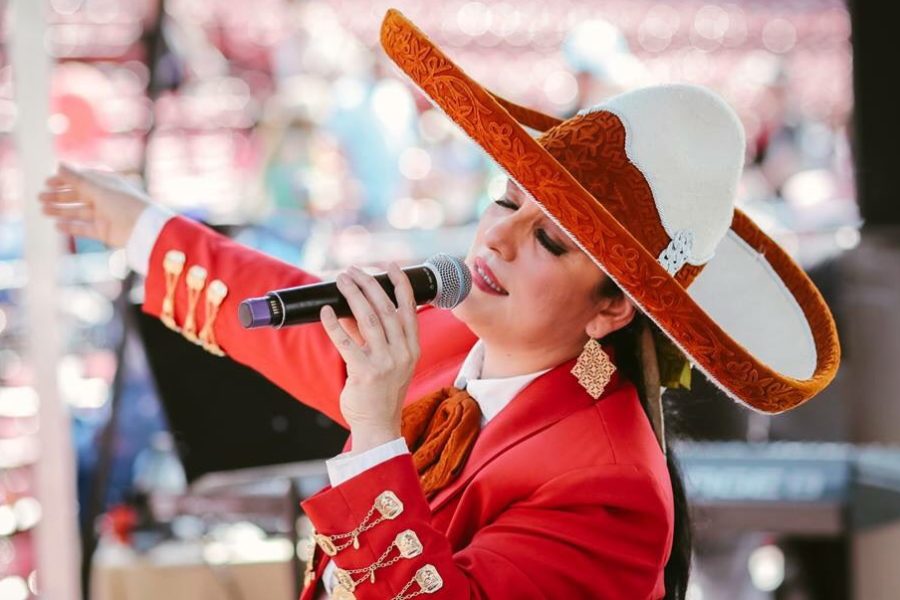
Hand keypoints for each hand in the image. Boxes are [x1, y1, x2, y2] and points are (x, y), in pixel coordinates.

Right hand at [38, 163, 152, 247]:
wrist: (144, 229)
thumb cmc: (125, 203)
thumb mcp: (99, 189)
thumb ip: (78, 179)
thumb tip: (59, 165)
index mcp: (107, 184)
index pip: (82, 180)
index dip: (65, 181)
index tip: (47, 182)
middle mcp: (105, 199)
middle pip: (77, 196)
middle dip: (59, 196)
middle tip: (41, 198)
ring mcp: (104, 216)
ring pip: (78, 212)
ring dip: (61, 210)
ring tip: (43, 210)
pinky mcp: (104, 231)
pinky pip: (84, 228)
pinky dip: (71, 227)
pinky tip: (57, 225)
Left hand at [320, 263, 420, 452]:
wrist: (378, 425)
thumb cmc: (381, 392)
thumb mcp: (387, 361)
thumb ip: (371, 335)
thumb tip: (348, 308)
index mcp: (412, 348)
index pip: (409, 308)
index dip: (400, 284)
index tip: (391, 265)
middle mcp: (402, 353)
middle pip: (386, 308)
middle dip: (369, 284)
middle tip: (353, 270)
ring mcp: (385, 363)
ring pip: (368, 319)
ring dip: (353, 296)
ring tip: (342, 280)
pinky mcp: (364, 373)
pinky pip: (346, 342)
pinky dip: (334, 324)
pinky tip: (326, 311)